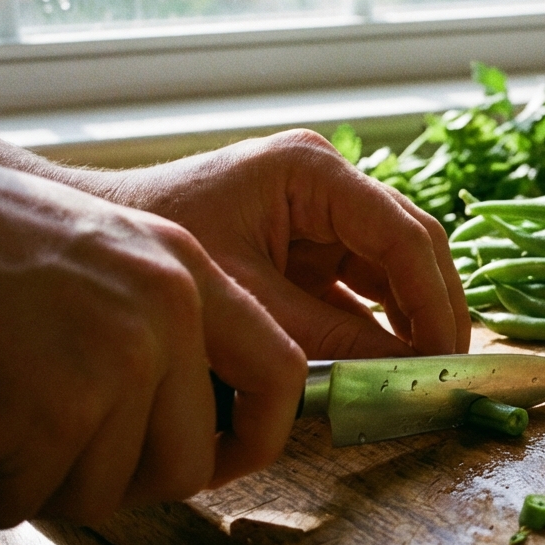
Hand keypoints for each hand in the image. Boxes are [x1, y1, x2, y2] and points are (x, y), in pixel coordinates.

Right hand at [0, 154, 305, 526]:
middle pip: (184, 465)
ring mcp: (115, 359)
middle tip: (56, 454)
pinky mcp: (54, 407)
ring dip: (40, 481)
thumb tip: (206, 425)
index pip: (280, 373)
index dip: (258, 439)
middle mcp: (165, 313)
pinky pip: (30, 497)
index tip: (222, 460)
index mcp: (186, 272)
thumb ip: (164, 320)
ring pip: (103, 490)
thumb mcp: (106, 249)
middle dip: (118, 481)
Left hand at [94, 130, 469, 358]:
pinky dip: (381, 322)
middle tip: (449, 370)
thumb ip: (332, 337)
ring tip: (427, 371)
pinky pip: (364, 283)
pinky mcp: (311, 243)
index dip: (433, 299)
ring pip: (397, 265)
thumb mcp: (250, 304)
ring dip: (413, 317)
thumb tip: (404, 372)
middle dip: (435, 308)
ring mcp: (322, 210)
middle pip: (412, 245)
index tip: (446, 356)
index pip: (402, 235)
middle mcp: (328, 181)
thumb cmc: (159, 261)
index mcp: (312, 171)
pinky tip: (393, 361)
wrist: (96, 251)